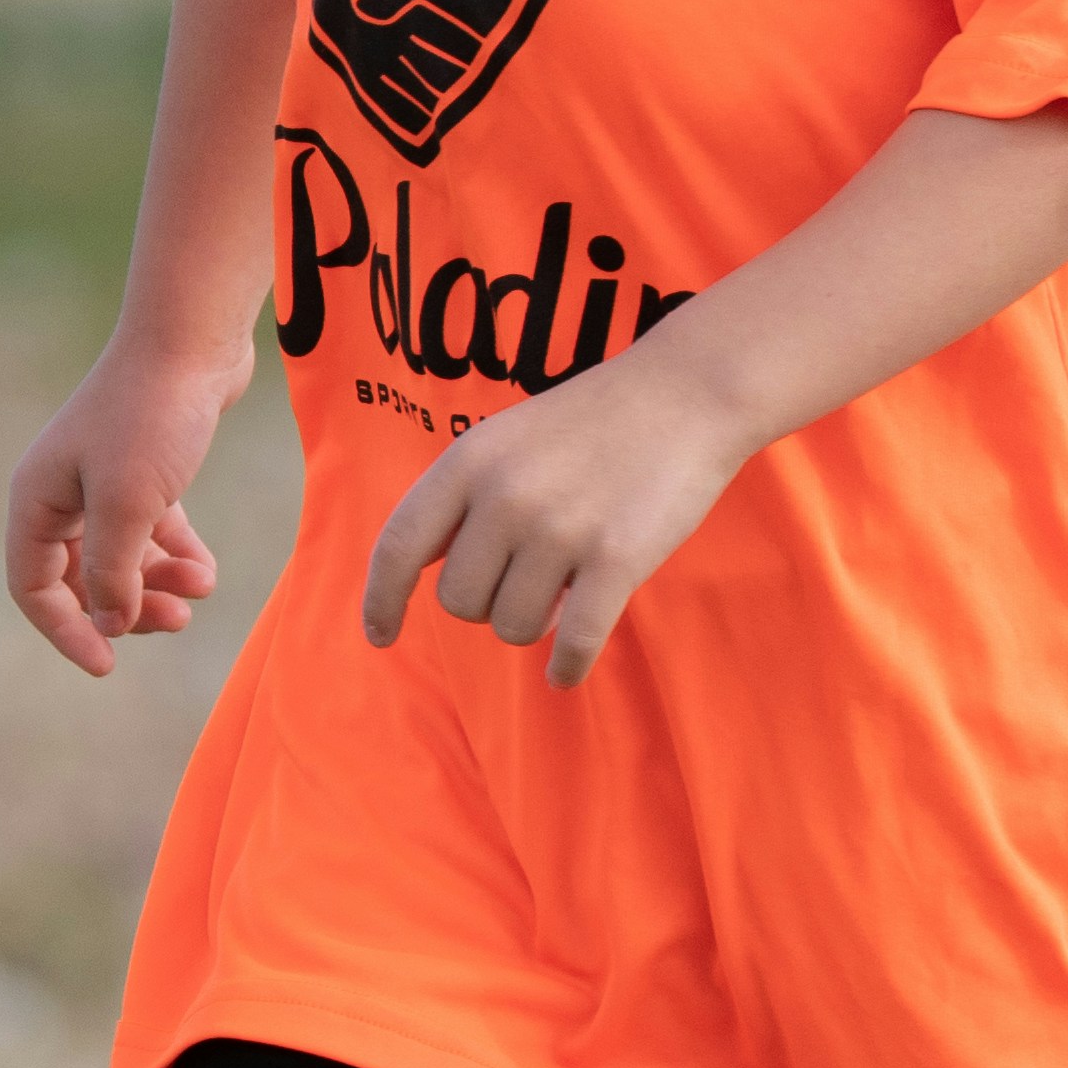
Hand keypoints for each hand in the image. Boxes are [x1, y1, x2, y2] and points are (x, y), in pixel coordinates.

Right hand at [0, 341, 242, 672]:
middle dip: (124, 606)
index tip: (107, 665)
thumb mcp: (128, 506)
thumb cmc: (152, 417)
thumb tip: (111, 623)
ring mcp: (102, 478)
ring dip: (157, 583)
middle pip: (80, 578)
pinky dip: (177, 553)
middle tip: (175, 624)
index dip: (66, 630)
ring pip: (120, 556)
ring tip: (199, 591)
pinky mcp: (145, 467)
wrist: (194, 338)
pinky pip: (153, 530)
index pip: (33, 587)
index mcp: (36, 498)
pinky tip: (207, 571)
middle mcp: (61, 491)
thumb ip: (113, 573)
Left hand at [348, 354, 754, 687]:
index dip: (382, 600)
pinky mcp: (615, 560)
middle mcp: (505, 497)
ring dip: (534, 624)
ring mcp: (560, 530)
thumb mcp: (505, 439)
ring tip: (564, 590)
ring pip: (513, 626)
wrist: (686, 393)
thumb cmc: (592, 423)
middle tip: (526, 580)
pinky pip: (573, 643)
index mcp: (469, 462)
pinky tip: (563, 674)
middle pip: (459, 601)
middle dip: (487, 605)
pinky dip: (566, 668)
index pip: (400, 546)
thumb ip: (463, 497)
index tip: (381, 635)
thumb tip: (420, 567)